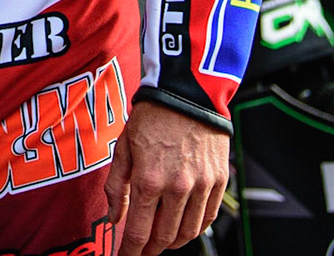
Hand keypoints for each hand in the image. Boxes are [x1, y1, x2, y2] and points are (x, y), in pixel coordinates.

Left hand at [105, 100, 230, 255]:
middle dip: (151, 250)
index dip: (130, 252)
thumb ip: (116, 186)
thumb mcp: (124, 147)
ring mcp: (202, 185)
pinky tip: (184, 225)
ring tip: (162, 239)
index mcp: (149, 180)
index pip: (139, 233)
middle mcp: (178, 187)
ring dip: (173, 242)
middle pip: (165, 238)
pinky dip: (195, 228)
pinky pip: (208, 217)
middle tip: (143, 250)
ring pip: (188, 232)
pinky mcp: (219, 180)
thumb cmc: (152, 115)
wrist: (187, 93)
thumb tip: (115, 217)